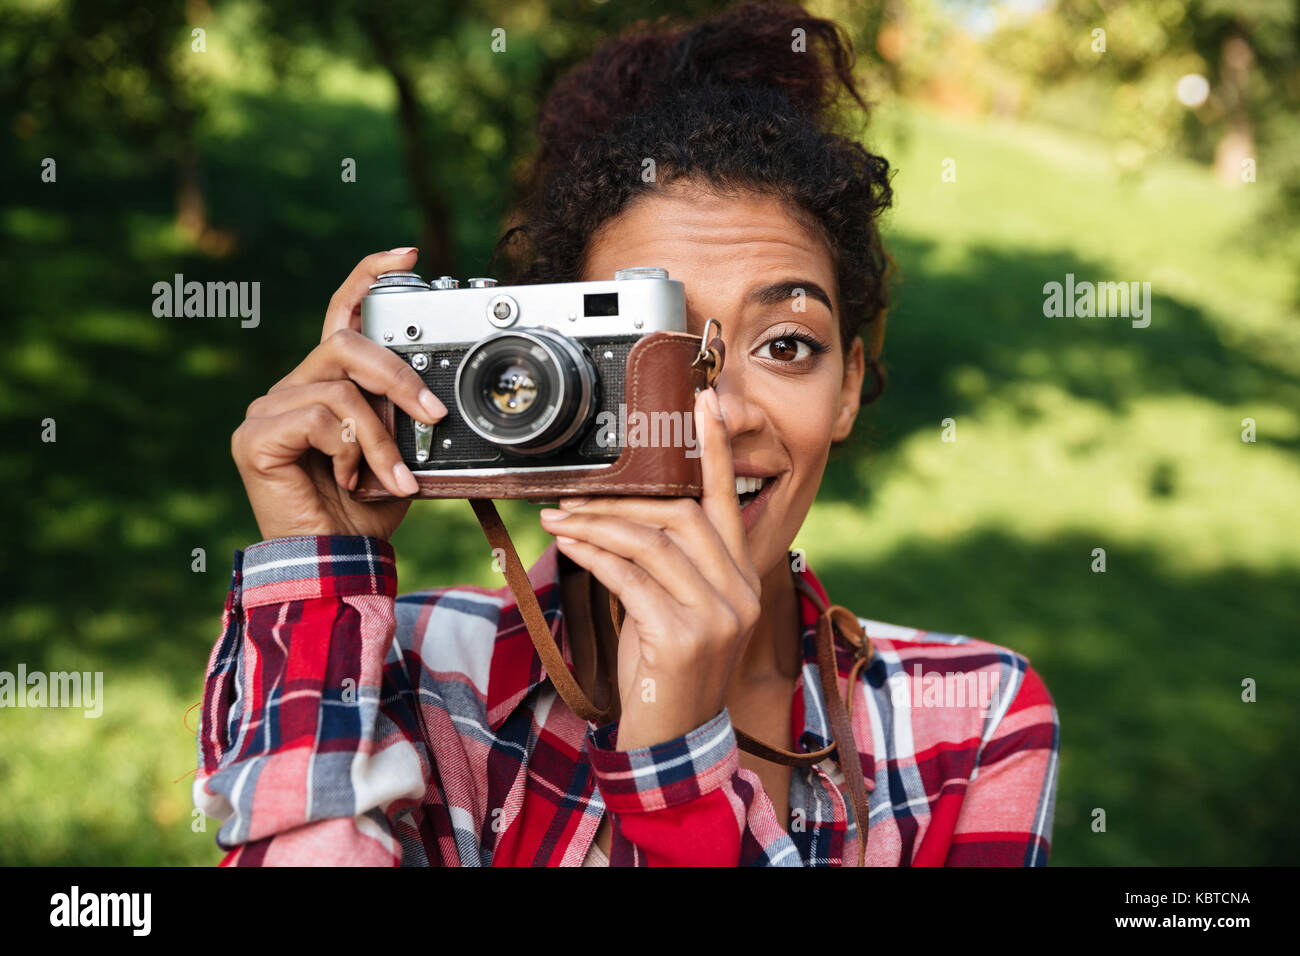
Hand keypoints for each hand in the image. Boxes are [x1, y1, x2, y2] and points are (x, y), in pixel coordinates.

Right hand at [231, 249, 446, 540]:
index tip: (409, 255)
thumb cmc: (364, 513)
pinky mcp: (254, 436)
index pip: (342, 315)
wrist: (335, 563)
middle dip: (398, 377)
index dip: (369, 277)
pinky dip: (350, 449)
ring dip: (382, 436)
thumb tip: (435, 393)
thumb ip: (404, 417)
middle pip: (345, 343)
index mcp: (324, 386)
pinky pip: (319, 417)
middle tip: (432, 415)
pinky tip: (347, 479)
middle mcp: (291, 389)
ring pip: (339, 387)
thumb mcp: (400, 454)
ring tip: (395, 476)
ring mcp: (266, 410)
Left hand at [539, 387, 760, 749]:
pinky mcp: (683, 638)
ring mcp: (717, 617)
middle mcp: (739, 593)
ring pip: (651, 543)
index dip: (716, 450)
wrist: (672, 744)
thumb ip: (659, 566)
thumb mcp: (670, 613)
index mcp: (741, 580)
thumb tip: (615, 518)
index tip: (704, 403)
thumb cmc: (667, 674)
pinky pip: (629, 578)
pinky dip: (593, 556)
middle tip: (575, 494)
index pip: (729, 503)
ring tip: (559, 519)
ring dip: (596, 525)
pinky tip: (568, 546)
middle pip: (683, 516)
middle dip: (622, 498)